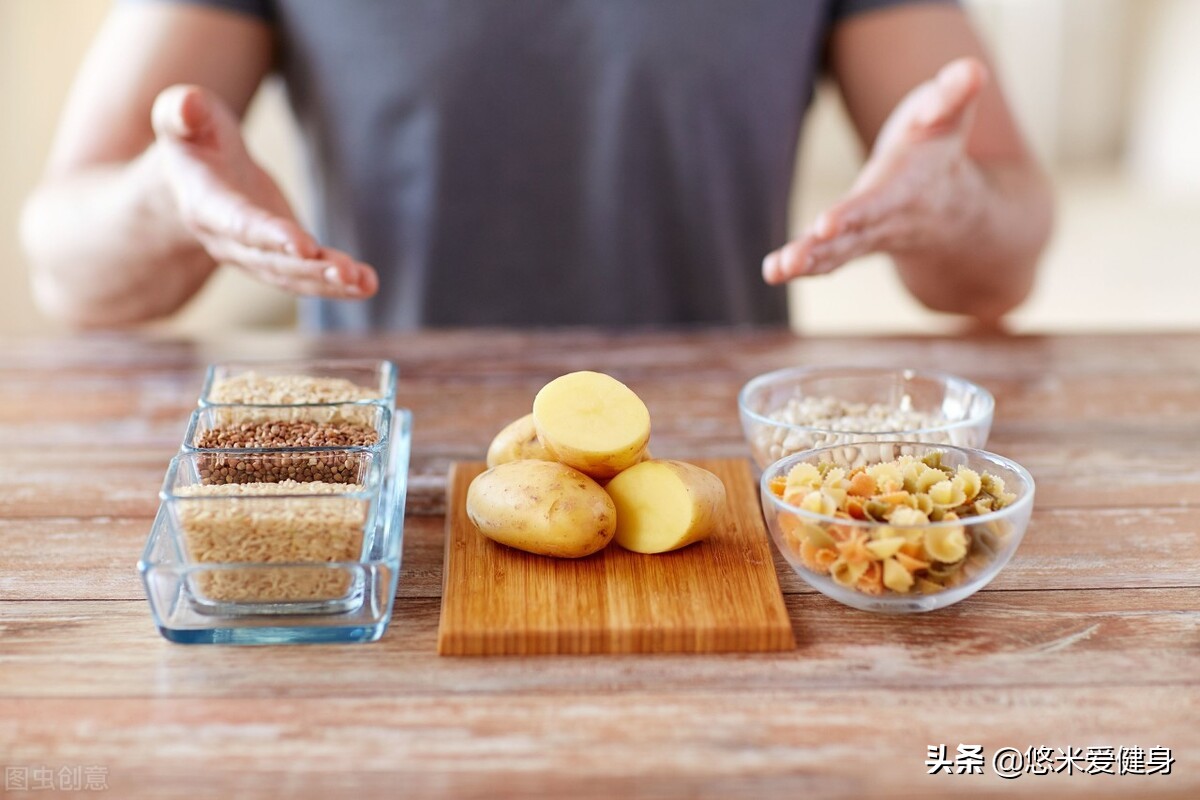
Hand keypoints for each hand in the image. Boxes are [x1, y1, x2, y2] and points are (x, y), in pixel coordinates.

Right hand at [151, 84, 377, 297]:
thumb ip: (181, 112)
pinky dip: (336, 282)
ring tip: (364, 284)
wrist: (193, 175)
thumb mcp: (181, 116)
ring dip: (328, 282)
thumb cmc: (193, 137)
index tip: (304, 246)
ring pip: (290, 276)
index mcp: (203, 203)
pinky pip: (304, 275)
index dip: (271, 236)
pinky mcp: (278, 256)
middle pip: (270, 260)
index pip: (239, 223)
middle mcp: (227, 240)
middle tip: (347, 273)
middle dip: (309, 269)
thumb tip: (188, 107)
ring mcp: (252, 254)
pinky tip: (366, 283)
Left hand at [762, 58, 988, 283]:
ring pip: (836, 256)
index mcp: (906, 189)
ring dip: (806, 264)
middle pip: (852, 239)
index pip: (877, 204)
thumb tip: (973, 69)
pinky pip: (827, 261)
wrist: (949, 202)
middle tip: (792, 260)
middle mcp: (886, 220)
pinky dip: (800, 268)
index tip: (825, 225)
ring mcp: (867, 237)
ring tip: (776, 269)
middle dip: (822, 250)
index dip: (853, 214)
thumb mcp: (950, 114)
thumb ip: (955, 94)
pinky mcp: (850, 244)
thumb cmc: (938, 148)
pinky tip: (773, 271)